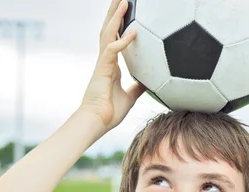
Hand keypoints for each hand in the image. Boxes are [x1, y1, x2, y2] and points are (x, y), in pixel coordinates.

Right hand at [79, 0, 144, 132]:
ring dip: (116, 17)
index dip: (119, 25)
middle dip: (115, 13)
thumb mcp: (130, 97)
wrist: (97, 122)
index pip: (114, 38)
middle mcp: (106, 60)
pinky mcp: (102, 69)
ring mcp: (103, 63)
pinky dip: (122, 40)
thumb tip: (150, 83)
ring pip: (107, 33)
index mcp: (111, 65)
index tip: (125, 12)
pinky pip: (112, 50)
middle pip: (108, 30)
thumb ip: (138, 87)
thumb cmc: (110, 112)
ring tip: (123, 1)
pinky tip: (133, 32)